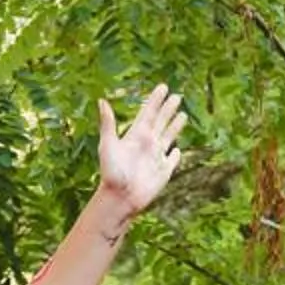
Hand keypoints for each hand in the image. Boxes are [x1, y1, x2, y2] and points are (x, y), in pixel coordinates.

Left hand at [95, 85, 186, 224]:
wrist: (120, 198)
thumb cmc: (112, 172)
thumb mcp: (108, 145)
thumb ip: (108, 123)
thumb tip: (101, 100)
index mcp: (136, 135)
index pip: (148, 112)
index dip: (156, 100)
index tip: (163, 87)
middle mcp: (147, 144)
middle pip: (161, 121)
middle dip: (168, 109)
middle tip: (177, 96)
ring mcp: (156, 157)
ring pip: (169, 137)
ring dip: (175, 126)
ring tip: (183, 115)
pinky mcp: (163, 172)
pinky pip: (171, 160)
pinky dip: (175, 155)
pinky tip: (177, 150)